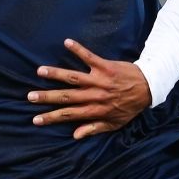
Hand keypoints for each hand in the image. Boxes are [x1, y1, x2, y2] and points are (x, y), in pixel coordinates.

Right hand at [29, 39, 152, 139]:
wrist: (148, 87)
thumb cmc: (130, 106)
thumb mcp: (115, 123)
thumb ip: (94, 129)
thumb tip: (75, 135)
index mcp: (95, 110)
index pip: (69, 115)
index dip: (51, 117)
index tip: (35, 119)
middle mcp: (94, 95)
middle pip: (66, 97)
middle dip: (47, 97)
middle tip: (30, 96)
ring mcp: (99, 79)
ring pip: (73, 77)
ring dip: (56, 74)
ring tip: (40, 71)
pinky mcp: (105, 65)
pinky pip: (89, 56)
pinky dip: (78, 49)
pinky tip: (66, 42)